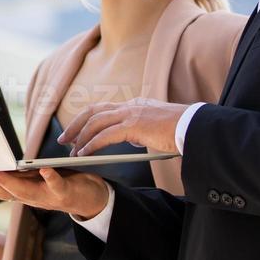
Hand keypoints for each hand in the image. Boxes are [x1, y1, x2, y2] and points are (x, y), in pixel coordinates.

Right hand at [0, 164, 109, 219]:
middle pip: (3, 193)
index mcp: (21, 191)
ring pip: (23, 193)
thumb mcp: (34, 177)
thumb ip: (18, 171)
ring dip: (7, 184)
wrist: (90, 198)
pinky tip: (44, 169)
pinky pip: (56, 186)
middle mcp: (30, 198)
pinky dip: (50, 178)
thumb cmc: (58, 183)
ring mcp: (46, 198)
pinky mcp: (64, 193)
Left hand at [58, 98, 186, 156]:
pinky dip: (91, 144)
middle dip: (76, 125)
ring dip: (80, 136)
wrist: (194, 127)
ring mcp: (131, 114)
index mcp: (134, 105)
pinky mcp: (134, 126)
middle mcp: (129, 106)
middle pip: (92, 111)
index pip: (102, 108)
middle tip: (64, 139)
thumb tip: (131, 139)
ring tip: (70, 150)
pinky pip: (105, 136)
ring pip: (95, 122)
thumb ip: (140, 130)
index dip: (86, 119)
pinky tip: (84, 153)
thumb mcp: (155, 128)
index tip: (76, 131)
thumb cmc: (180, 130)